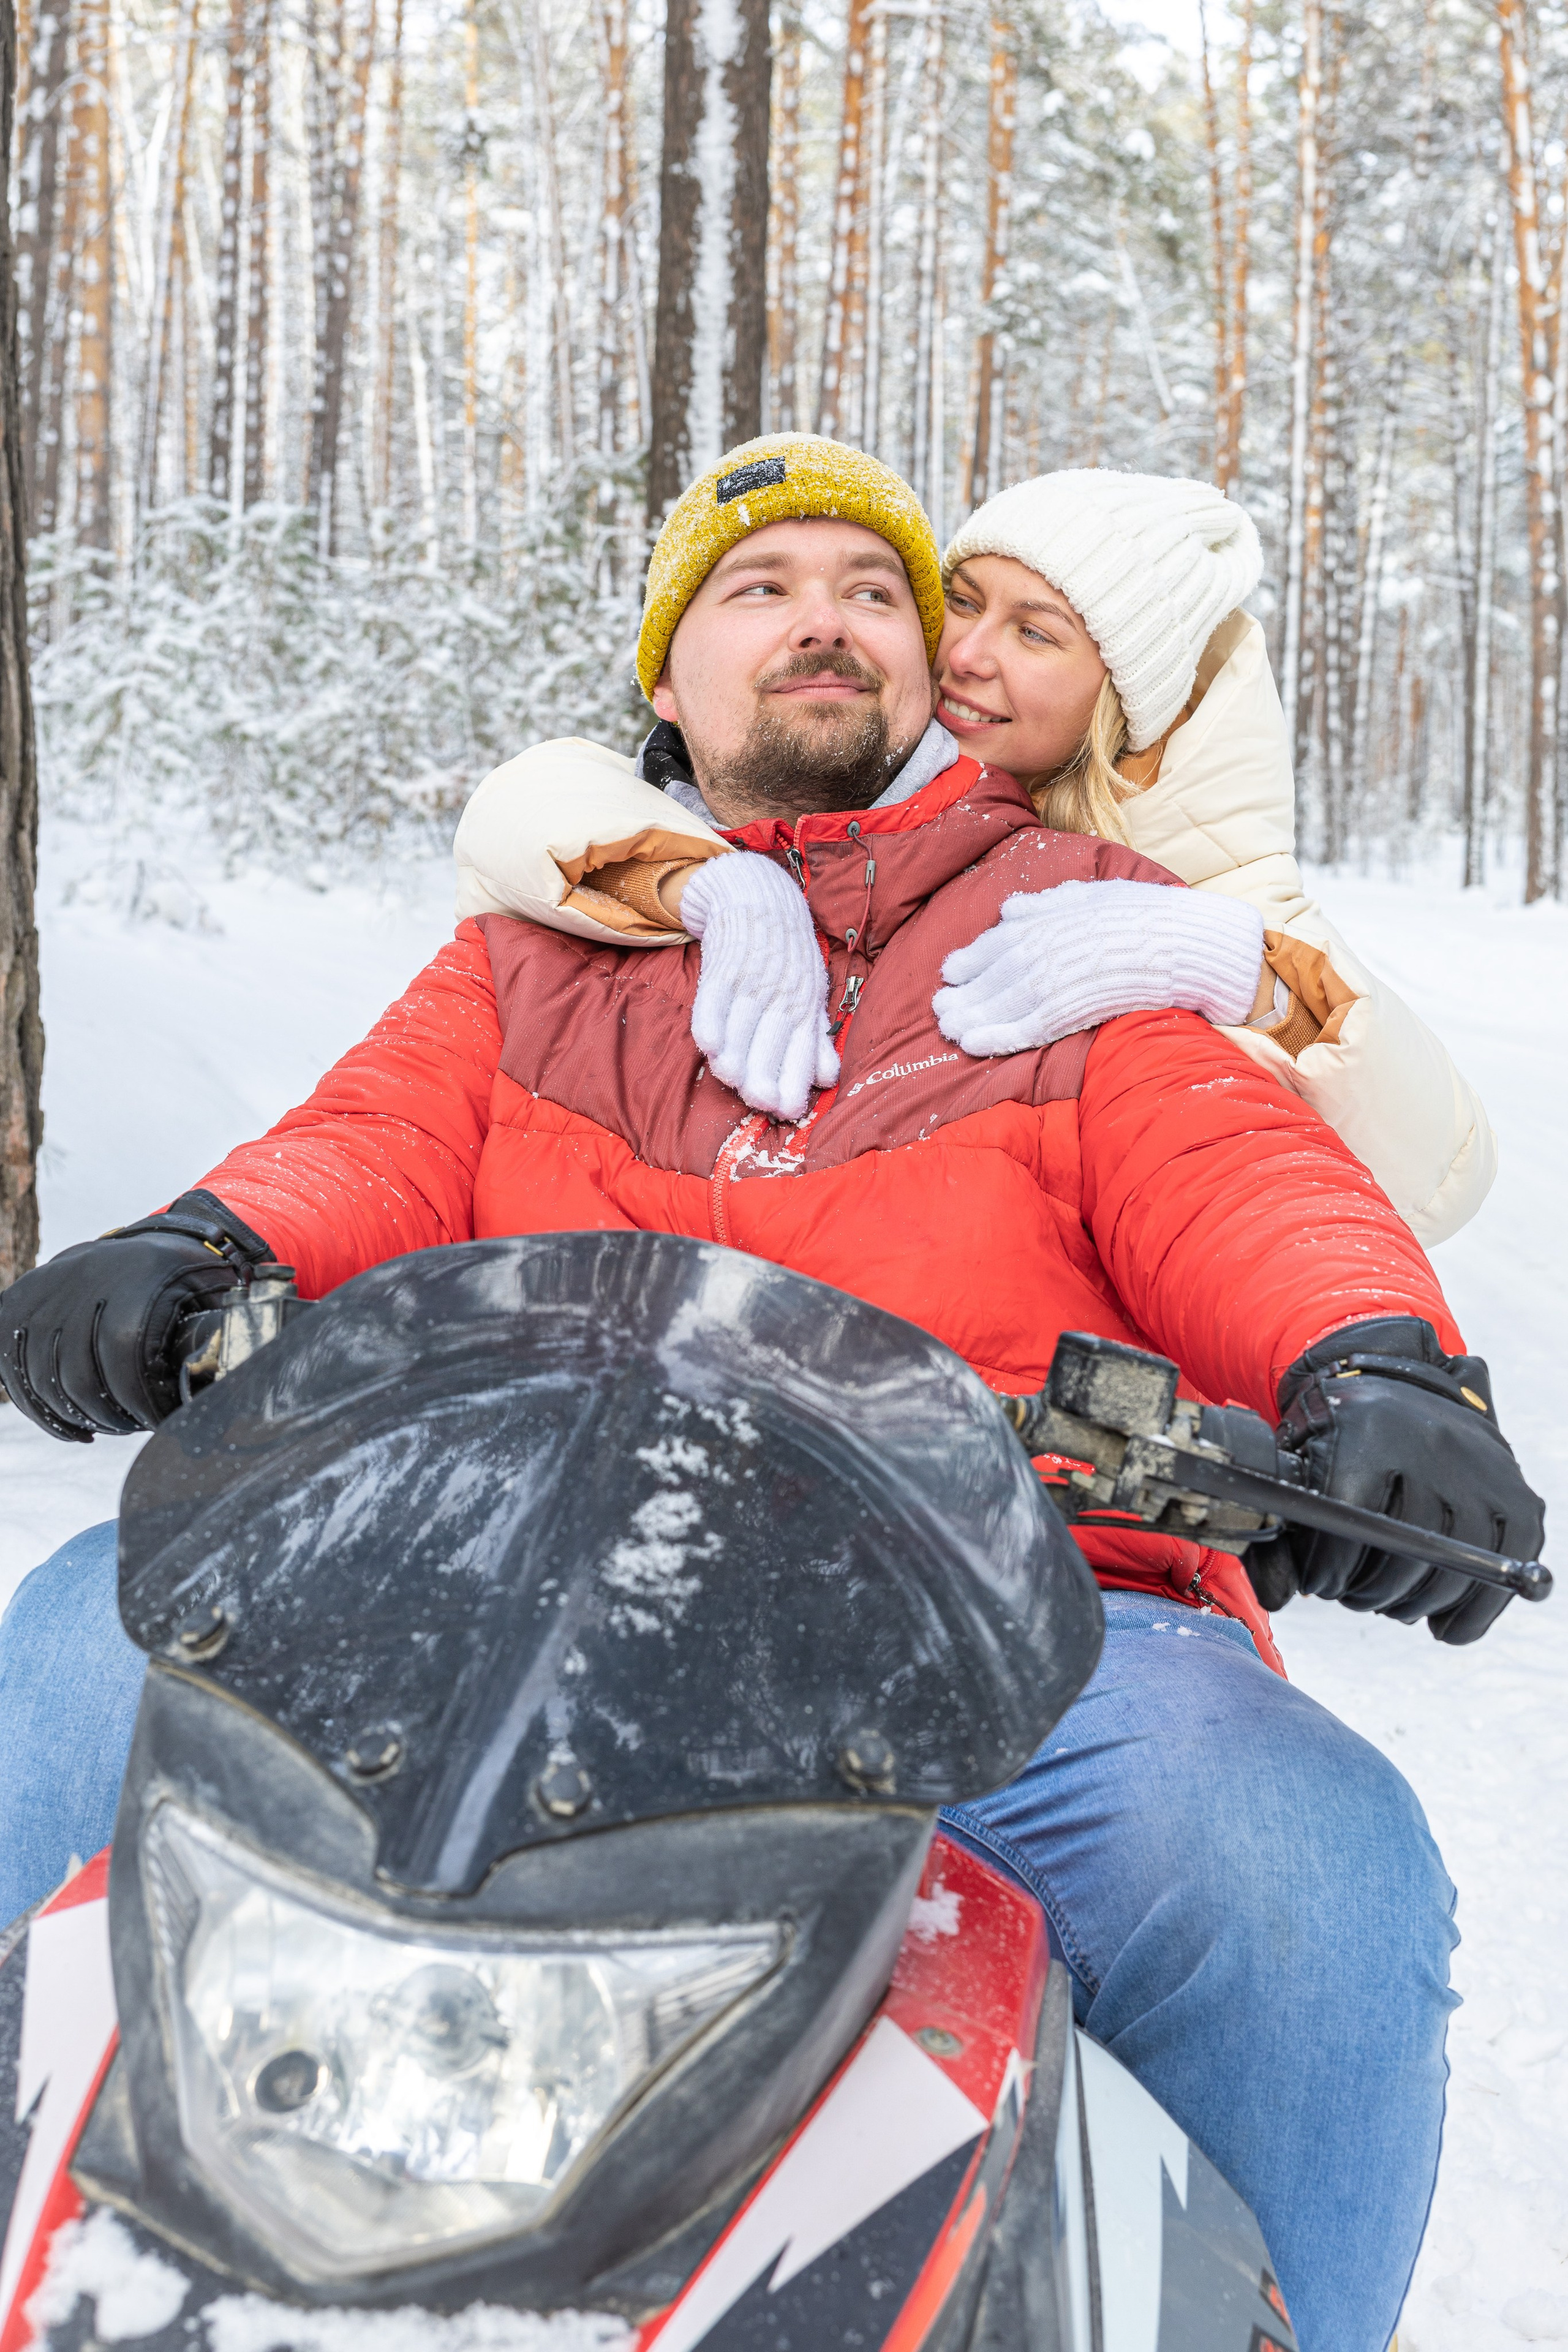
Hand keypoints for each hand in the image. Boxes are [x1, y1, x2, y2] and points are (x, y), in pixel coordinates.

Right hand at [0, 1190, 271, 1438]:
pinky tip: (75, 1426)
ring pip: (42, 1380)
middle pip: (78, 1378)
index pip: (123, 1360)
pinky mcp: (15, 1307)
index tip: (157, 1423)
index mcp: (134, 1281)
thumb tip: (253, 1384)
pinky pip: (12, 1370)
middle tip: (133, 1428)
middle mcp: (81, 1281)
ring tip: (107, 1426)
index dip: (139, 1405)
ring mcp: (42, 1293)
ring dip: (74, 1416)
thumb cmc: (193, 1280)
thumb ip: (227, 1333)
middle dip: (108, 1416)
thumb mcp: (218, 1296)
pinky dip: (39, 1407)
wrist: (148, 1244)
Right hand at [681, 853, 839, 1121]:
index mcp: (805, 1003)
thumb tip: (827, 1080)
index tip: (790, 1111)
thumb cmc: (789, 955)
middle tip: (761, 1102)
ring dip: (735, 1054)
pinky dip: (710, 1022)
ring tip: (731, 1080)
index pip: (801, 1048)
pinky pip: (712, 999)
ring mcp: (752, 979)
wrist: (760, 897)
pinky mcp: (724, 965)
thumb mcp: (812, 992)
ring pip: (740, 1024)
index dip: (795, 1080)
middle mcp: (781, 993)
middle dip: (765, 1074)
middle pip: (771, 1040)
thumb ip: (815, 1037)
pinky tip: (709, 1047)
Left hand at [932, 878, 1264, 1055]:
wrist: (1192, 944)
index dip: (974, 957)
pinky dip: (998, 1037)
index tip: (950, 971)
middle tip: (939, 1009)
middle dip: (966, 992)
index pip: (1004, 939)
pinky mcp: (1077, 1010)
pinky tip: (975, 1046)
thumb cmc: (1150, 918)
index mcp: (1057, 916)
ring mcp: (1062, 978)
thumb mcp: (1098, 894)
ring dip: (972, 1017)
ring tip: (949, 1029)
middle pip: (997, 973)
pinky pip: (1029, 1027)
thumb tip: (1009, 909)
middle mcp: (1051, 944)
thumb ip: (1050, 903)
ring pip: (1004, 1001)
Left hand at [1275, 1317, 1545, 1643]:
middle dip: (1372, 1591)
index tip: (1320, 1584)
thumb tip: (1275, 1596)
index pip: (1352, 1516)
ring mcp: (1482, 1465)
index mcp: (1370, 1428)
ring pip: (1459, 1564)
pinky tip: (1445, 1625)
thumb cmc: (1338, 1436)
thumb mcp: (1299, 1466)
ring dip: (1418, 1603)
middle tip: (1353, 1595)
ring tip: (1389, 1600)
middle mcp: (1433, 1441)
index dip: (1331, 1567)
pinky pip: (1510, 1563)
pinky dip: (1478, 1606)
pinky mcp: (1516, 1490)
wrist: (1399, 1389)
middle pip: (1409, 1548)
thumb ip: (1278, 1532)